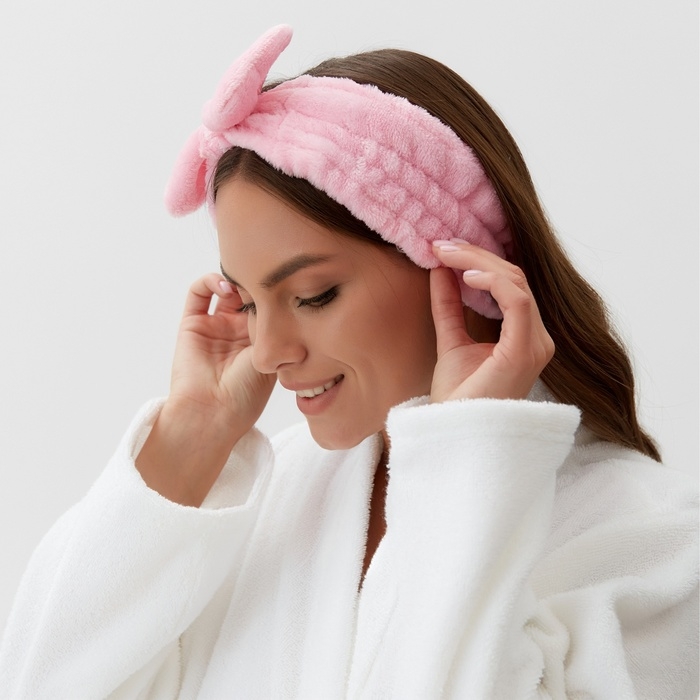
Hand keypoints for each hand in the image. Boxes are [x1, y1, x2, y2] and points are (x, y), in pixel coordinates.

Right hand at [136, 274, 274, 505]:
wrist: (214, 412)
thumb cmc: (246, 394)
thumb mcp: (272, 355)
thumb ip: (275, 325)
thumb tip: (279, 296)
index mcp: (262, 341)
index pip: (271, 305)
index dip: (276, 293)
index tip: (285, 286)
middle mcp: (239, 331)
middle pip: (249, 293)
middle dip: (258, 283)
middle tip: (266, 280)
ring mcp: (216, 326)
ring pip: (226, 288)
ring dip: (236, 279)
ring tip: (245, 283)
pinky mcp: (193, 324)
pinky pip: (199, 292)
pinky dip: (211, 281)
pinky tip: (226, 286)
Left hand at [429, 240, 553, 402]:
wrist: (455, 435)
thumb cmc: (458, 398)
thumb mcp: (451, 340)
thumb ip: (449, 306)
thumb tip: (440, 270)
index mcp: (524, 337)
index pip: (509, 285)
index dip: (479, 262)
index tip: (444, 249)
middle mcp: (536, 338)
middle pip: (513, 278)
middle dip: (475, 256)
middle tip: (440, 245)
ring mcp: (534, 344)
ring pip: (515, 282)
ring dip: (479, 262)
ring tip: (446, 254)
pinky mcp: (524, 350)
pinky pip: (517, 301)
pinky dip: (492, 282)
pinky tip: (466, 275)